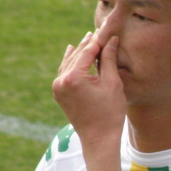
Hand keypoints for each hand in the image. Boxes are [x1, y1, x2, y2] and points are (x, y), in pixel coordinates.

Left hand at [52, 30, 125, 148]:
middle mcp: (61, 80)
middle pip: (76, 55)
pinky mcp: (59, 94)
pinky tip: (72, 52)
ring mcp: (57, 87)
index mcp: (74, 77)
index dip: (99, 40)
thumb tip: (110, 40)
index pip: (88, 52)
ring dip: (79, 52)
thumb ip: (108, 59)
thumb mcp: (112, 83)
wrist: (99, 139)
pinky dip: (69, 62)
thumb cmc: (110, 112)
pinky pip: (63, 72)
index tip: (106, 31)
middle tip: (98, 32)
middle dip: (88, 44)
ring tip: (87, 39)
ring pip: (68, 63)